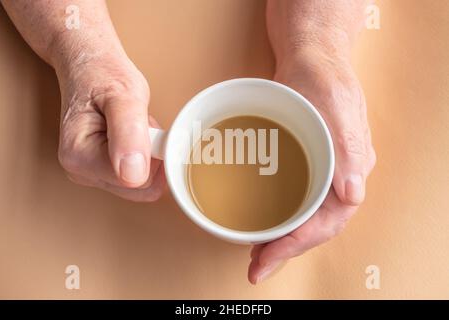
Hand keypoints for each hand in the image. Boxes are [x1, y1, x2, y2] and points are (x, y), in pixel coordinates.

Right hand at [57, 52, 165, 200]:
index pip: (138, 180)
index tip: (150, 129)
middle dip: (152, 157)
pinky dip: (145, 156)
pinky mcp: (103, 171)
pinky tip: (136, 135)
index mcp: (80, 156)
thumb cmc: (103, 74)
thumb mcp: (124, 95)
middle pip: (140, 186)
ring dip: (149, 155)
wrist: (89, 66)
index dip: (155, 156)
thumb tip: (133, 174)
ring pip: (142, 182)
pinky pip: (138, 175)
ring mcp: (91, 173)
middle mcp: (81, 171)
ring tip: (136, 128)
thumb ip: (129, 134)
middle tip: (142, 126)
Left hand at [248, 46, 375, 283]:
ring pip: (304, 217)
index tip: (269, 256)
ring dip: (281, 239)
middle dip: (286, 249)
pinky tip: (261, 225)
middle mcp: (338, 176)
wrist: (311, 58)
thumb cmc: (322, 77)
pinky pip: (294, 201)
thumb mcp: (334, 106)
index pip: (329, 219)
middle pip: (315, 226)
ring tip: (256, 255)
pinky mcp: (304, 165)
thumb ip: (347, 149)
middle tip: (256, 266)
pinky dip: (278, 218)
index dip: (299, 242)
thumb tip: (352, 195)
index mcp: (351, 168)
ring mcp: (321, 172)